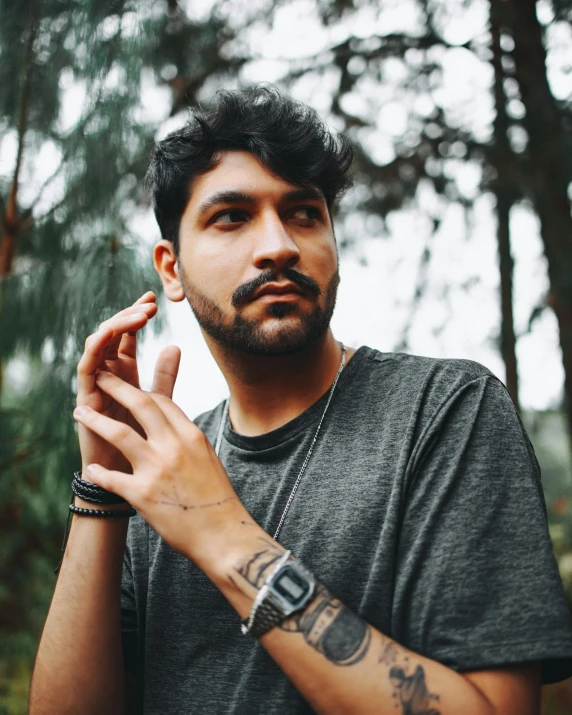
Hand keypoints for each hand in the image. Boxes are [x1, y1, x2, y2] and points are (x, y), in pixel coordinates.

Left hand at [72, 370, 250, 565]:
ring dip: (95, 420)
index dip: (140, 391)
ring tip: (80, 411)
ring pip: (119, 434)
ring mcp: (156, 469)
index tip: (126, 388)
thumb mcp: (207, 457)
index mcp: (191, 435)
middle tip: (100, 378)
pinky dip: (100, 472)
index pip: (162, 402)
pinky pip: (111, 478)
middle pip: (140, 405)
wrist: (223, 534)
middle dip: (116, 387)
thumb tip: (172, 425)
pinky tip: (93, 469)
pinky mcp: (142, 494)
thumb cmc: (216, 498)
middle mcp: (173, 447)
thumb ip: (187, 439)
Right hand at [75, 292, 178, 474]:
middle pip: (112, 334)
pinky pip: (85, 367)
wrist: (125, 474)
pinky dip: (94, 349)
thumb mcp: (157, 402)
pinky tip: (107, 334)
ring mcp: (95, 383)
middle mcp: (107, 373)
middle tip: (149, 304)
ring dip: (115, 326)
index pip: (128, 335)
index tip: (155, 296)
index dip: (138, 314)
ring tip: (136, 316)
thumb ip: (165, 375)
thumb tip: (175, 345)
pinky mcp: (85, 396)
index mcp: (125, 371)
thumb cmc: (140, 439)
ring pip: (98, 344)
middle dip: (129, 315)